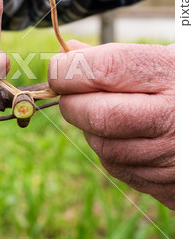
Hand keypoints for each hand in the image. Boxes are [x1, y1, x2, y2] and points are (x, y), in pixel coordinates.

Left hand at [48, 41, 174, 208]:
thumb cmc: (184, 84)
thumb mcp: (165, 58)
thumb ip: (117, 56)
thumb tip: (68, 52)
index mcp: (174, 75)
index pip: (105, 69)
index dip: (70, 69)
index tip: (59, 68)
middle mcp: (176, 120)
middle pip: (98, 115)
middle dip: (73, 102)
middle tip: (72, 91)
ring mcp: (172, 158)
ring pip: (103, 146)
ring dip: (91, 127)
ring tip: (109, 110)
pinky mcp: (168, 187)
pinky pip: (118, 167)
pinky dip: (110, 148)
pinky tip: (127, 133)